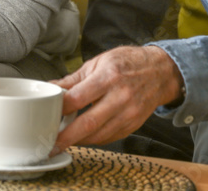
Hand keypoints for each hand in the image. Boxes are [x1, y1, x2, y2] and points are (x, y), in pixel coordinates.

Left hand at [51, 45, 183, 150]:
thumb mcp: (99, 62)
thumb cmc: (128, 63)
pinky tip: (83, 138)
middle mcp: (120, 96)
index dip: (60, 109)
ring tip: (63, 142)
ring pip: (99, 135)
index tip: (47, 115)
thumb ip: (74, 79)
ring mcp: (129, 113)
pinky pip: (110, 138)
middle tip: (50, 145)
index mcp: (108, 76)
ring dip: (79, 141)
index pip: (78, 98)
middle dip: (66, 137)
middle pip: (88, 123)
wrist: (161, 71)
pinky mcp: (134, 125)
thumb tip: (50, 87)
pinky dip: (94, 140)